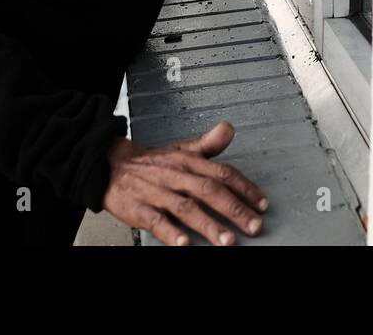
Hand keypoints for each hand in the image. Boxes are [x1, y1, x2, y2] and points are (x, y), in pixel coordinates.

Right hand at [101, 120, 268, 245]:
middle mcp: (175, 175)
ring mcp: (157, 192)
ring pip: (186, 208)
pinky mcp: (139, 209)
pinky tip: (184, 244)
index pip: (222, 172)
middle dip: (234, 209)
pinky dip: (171, 233)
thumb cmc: (150, 163)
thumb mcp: (180, 150)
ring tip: (227, 241)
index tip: (262, 204)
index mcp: (188, 161)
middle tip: (254, 226)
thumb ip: (207, 144)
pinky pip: (156, 221)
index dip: (245, 188)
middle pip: (209, 190)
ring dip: (208, 225)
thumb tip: (228, 129)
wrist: (109, 165)